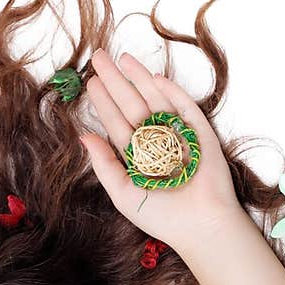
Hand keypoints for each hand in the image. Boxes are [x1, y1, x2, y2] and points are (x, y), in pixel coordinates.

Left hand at [80, 48, 243, 256]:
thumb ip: (104, 165)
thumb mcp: (123, 193)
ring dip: (140, 79)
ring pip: (156, 101)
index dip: (104, 103)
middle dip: (116, 82)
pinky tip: (154, 77)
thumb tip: (83, 136)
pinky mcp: (201, 134)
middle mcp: (157, 143)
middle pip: (133, 106)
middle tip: (99, 57)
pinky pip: (184, 109)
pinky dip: (171, 93)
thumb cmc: (161, 217)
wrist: (201, 226)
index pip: (117, 124)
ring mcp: (179, 136)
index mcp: (138, 158)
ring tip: (122, 59)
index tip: (90, 82)